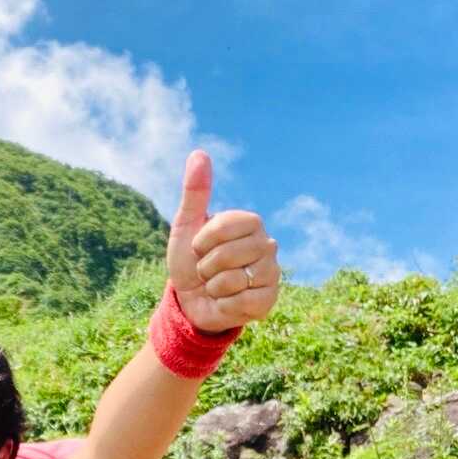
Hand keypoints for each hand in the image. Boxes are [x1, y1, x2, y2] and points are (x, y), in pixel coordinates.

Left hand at [166, 149, 279, 332]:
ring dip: (214, 287)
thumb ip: (195, 192)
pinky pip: (243, 302)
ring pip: (235, 280)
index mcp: (250, 223)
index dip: (203, 241)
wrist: (191, 301)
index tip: (198, 247)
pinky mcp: (269, 300)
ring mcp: (272, 273)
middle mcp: (267, 244)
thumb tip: (199, 153)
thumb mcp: (186, 226)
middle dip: (206, 266)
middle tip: (207, 270)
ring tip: (217, 286)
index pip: (225, 226)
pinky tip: (227, 302)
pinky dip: (225, 305)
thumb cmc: (189, 261)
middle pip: (228, 254)